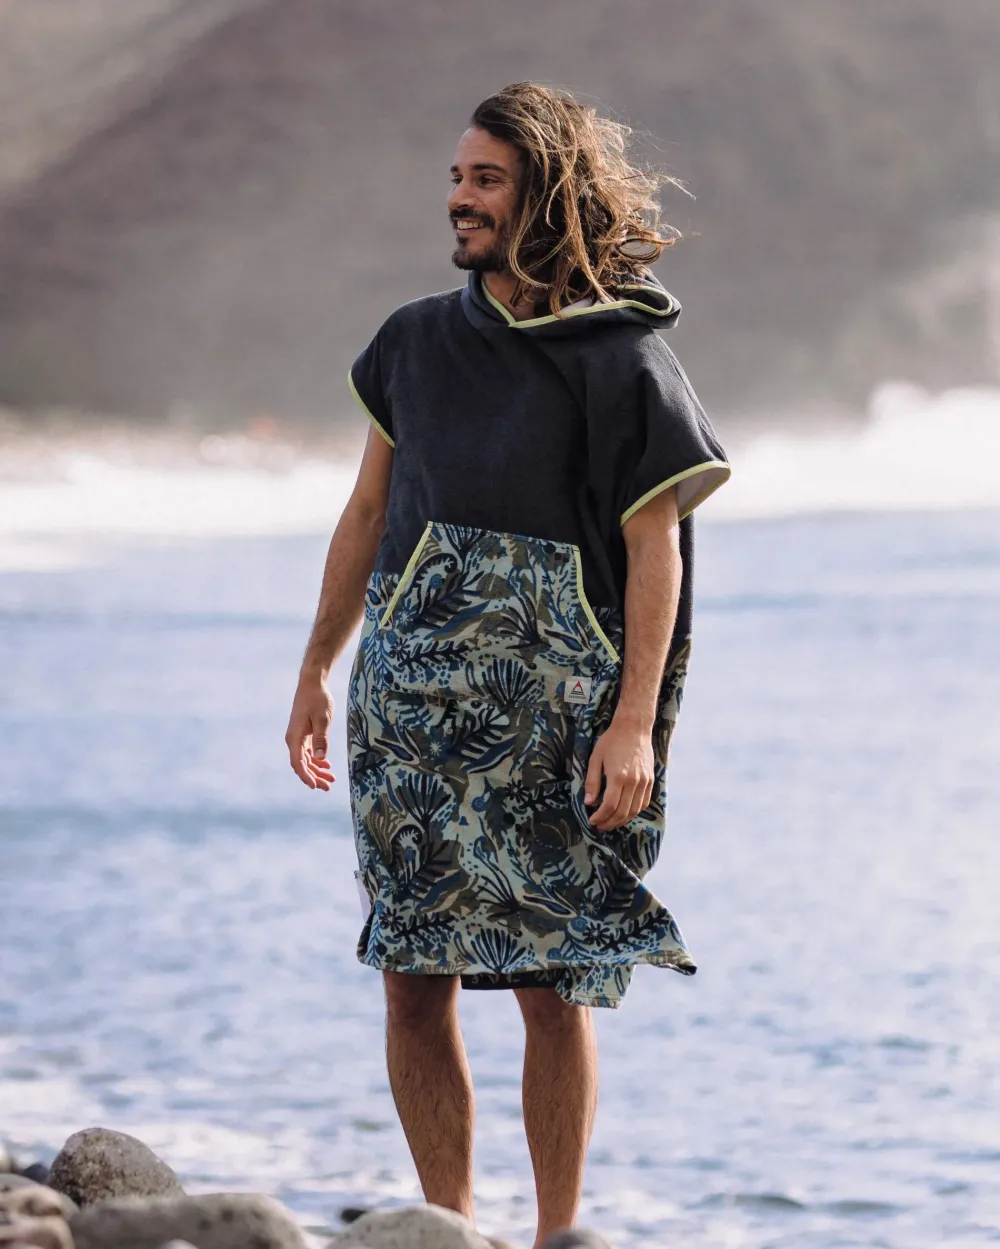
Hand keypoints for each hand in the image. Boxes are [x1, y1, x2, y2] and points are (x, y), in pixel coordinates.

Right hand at [285, 673, 335, 790]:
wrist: (312, 684)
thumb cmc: (317, 699)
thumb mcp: (322, 719)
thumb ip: (321, 738)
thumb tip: (319, 758)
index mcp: (295, 737)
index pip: (298, 762)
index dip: (306, 776)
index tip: (315, 786)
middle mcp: (293, 739)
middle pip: (302, 764)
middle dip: (314, 777)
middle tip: (328, 787)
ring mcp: (298, 737)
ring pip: (306, 759)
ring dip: (317, 769)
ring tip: (331, 779)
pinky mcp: (303, 733)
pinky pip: (308, 751)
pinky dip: (316, 759)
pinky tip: (326, 764)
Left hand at [584, 715, 654, 830]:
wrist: (634, 728)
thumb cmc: (611, 741)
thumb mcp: (596, 758)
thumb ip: (592, 782)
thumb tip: (588, 802)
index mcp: (618, 776)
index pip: (610, 806)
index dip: (600, 817)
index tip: (592, 820)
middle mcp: (634, 781)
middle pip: (623, 811)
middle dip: (609, 822)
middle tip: (599, 826)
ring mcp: (645, 781)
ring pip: (634, 810)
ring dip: (622, 820)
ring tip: (610, 822)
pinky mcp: (651, 780)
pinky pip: (644, 802)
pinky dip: (634, 811)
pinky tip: (624, 813)